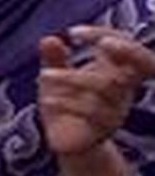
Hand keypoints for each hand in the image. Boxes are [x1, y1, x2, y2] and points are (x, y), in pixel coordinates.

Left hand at [38, 26, 154, 160]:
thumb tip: (48, 39)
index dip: (105, 34)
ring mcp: (117, 110)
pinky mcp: (105, 130)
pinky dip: (67, 104)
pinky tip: (46, 100)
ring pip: (106, 88)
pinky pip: (93, 114)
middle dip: (120, 49)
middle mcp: (123, 90)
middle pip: (132, 65)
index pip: (125, 45)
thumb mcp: (55, 77)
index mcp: (116, 72)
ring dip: (71, 78)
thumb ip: (53, 58)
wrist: (67, 142)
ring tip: (43, 75)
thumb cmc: (64, 103)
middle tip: (87, 43)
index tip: (72, 32)